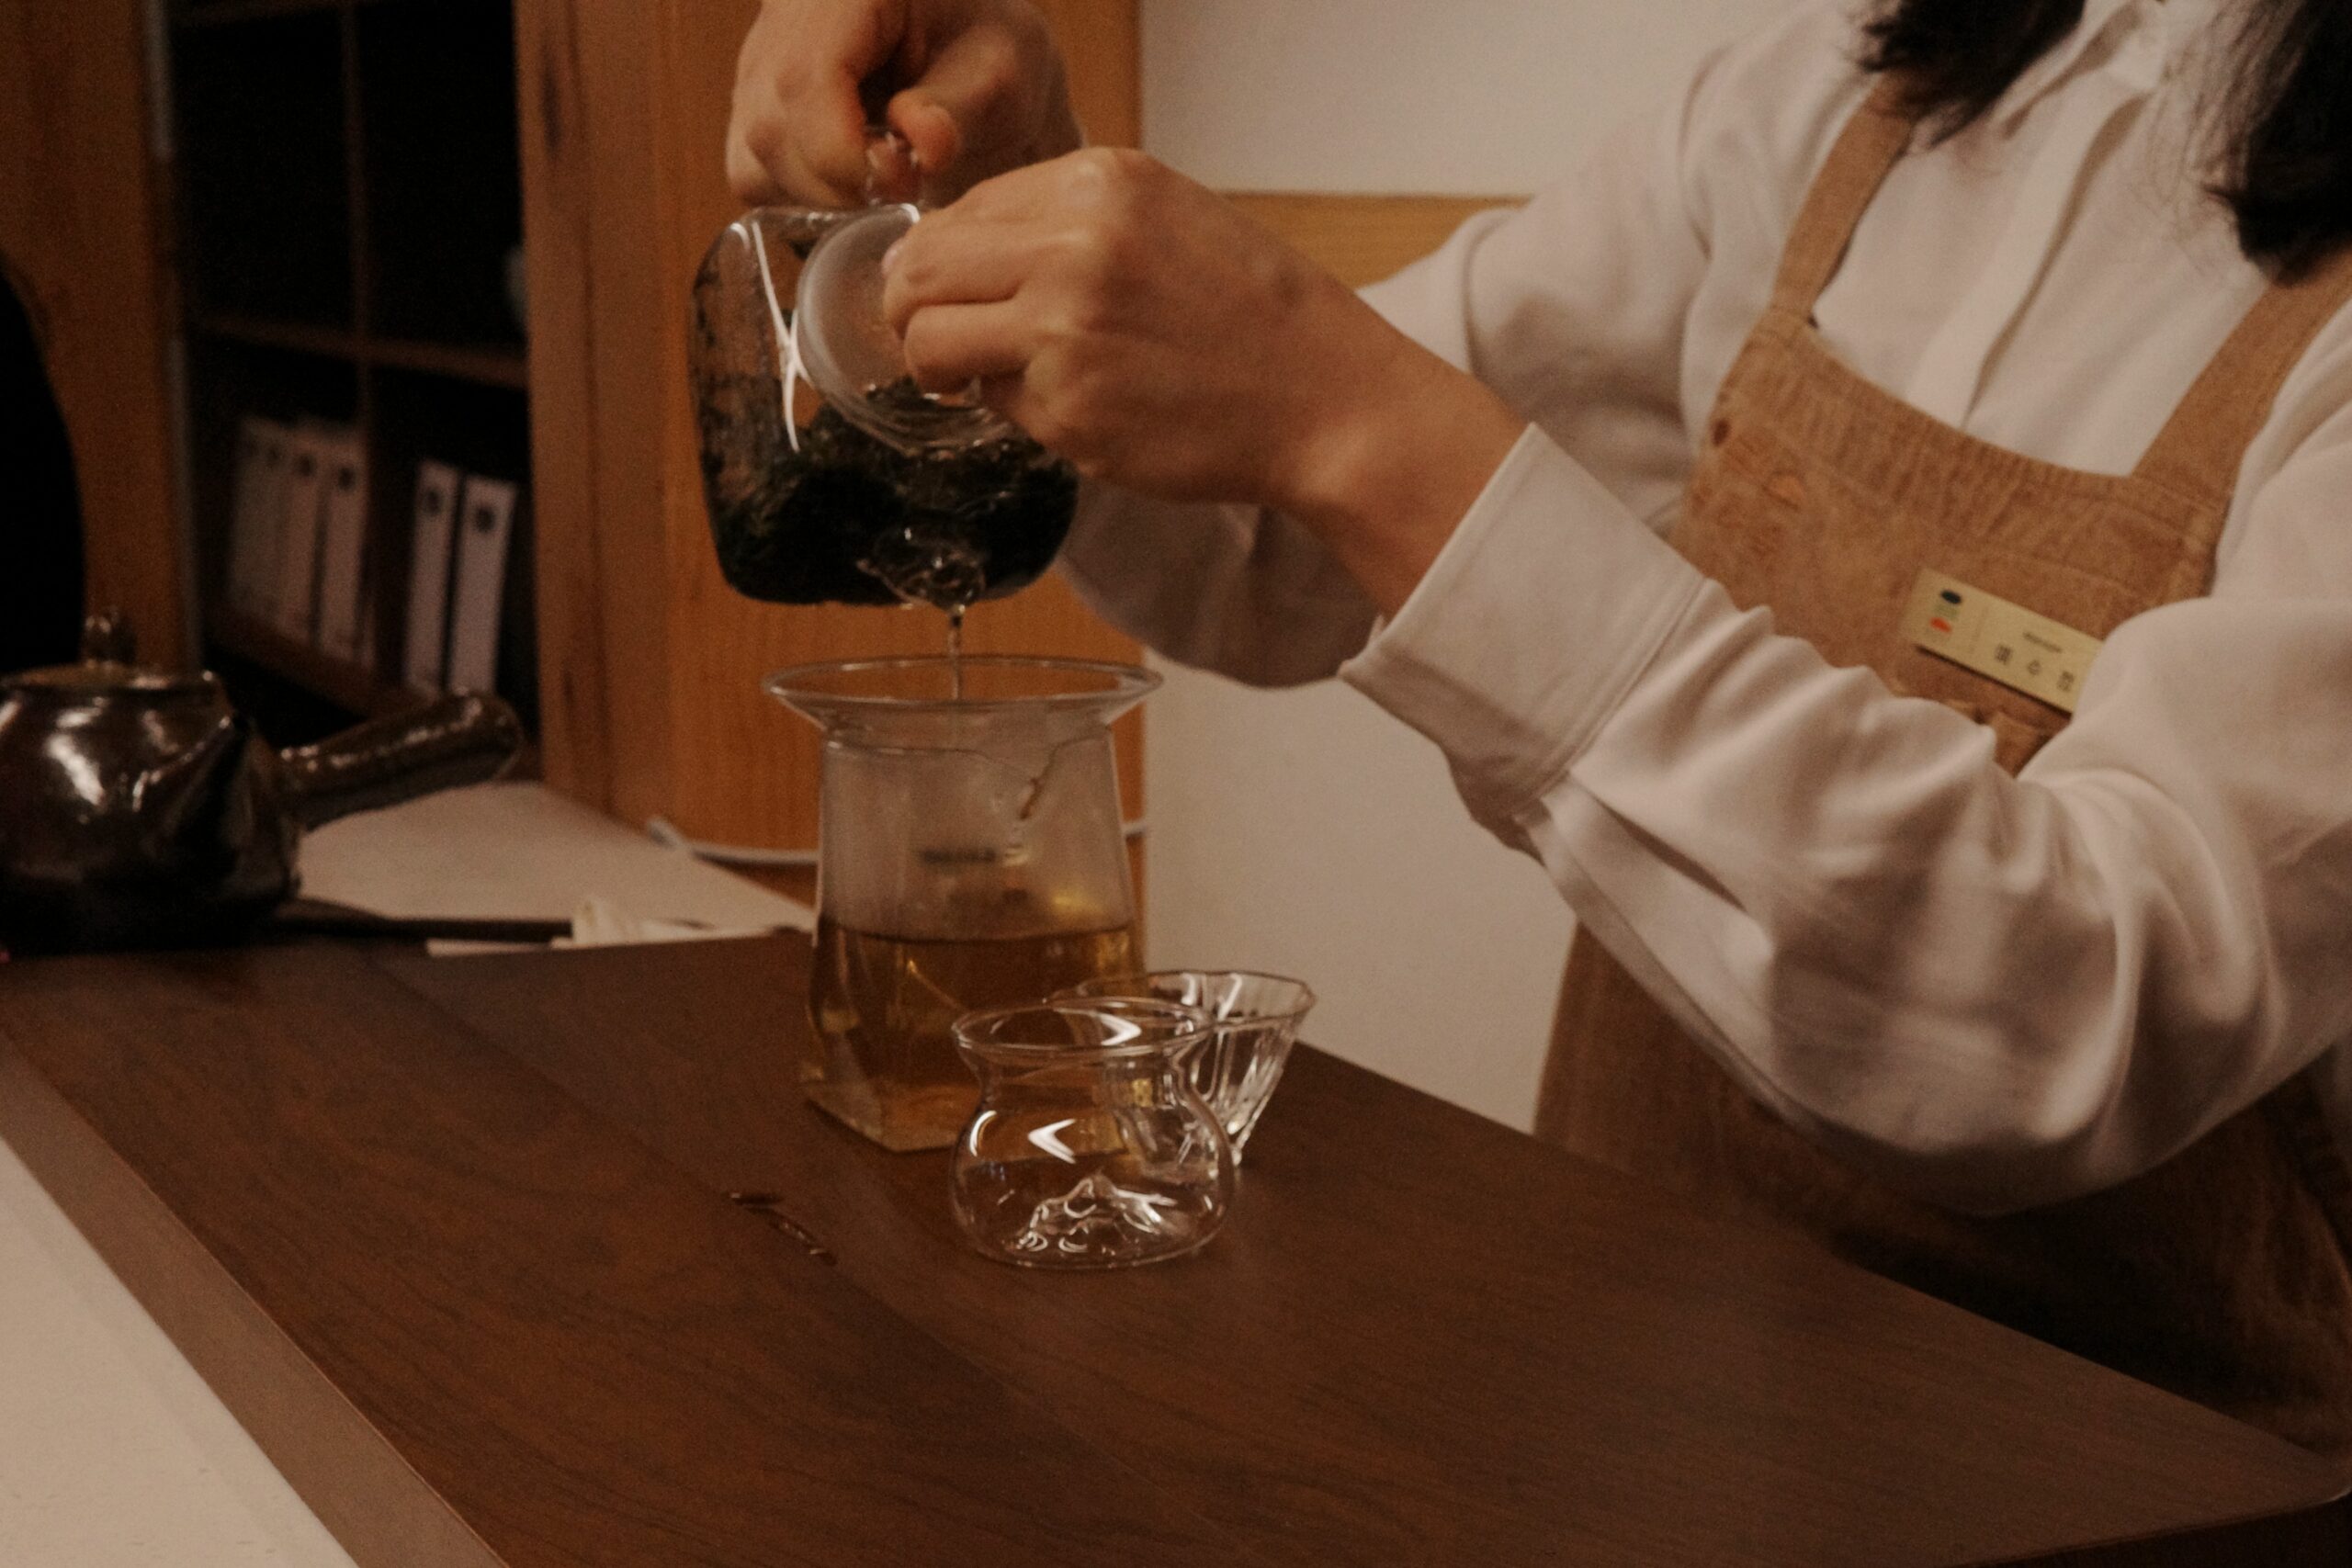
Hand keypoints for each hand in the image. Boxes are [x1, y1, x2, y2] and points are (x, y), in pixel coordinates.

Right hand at [728, 0, 1080, 207]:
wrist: (971, 45)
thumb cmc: (987, 46)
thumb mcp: (1000, 69)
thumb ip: (959, 107)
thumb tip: (922, 144)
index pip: (805, 79)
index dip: (842, 152)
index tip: (901, 182)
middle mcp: (785, 17)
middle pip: (770, 128)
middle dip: (838, 185)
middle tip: (905, 187)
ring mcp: (759, 61)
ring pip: (751, 159)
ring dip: (821, 198)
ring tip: (885, 181)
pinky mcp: (755, 104)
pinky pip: (753, 174)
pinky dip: (805, 198)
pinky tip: (857, 180)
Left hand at [880, 149, 1525, 612]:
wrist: (1324, 398)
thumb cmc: (1255, 316)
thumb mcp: (1166, 219)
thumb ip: (1066, 223)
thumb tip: (961, 251)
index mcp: (1097, 185)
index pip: (958, 210)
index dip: (939, 258)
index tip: (950, 291)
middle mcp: (1072, 246)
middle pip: (920, 270)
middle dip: (914, 311)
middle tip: (939, 340)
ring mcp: (1063, 329)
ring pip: (928, 340)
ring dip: (939, 365)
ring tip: (978, 378)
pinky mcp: (1066, 408)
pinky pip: (990, 403)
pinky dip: (1009, 409)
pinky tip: (1065, 405)